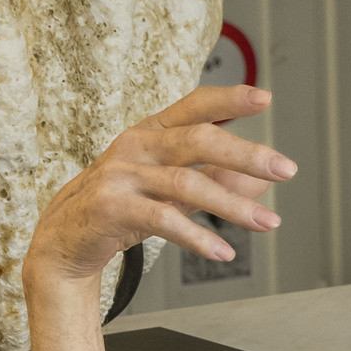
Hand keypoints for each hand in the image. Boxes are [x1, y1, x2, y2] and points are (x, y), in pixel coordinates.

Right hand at [22, 85, 295, 293]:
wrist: (64, 239)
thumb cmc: (123, 206)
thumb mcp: (172, 190)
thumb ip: (215, 180)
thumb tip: (262, 179)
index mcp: (151, 131)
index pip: (194, 106)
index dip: (229, 99)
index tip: (264, 98)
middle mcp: (136, 144)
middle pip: (198, 139)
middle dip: (246, 154)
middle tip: (286, 169)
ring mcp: (121, 174)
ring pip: (187, 182)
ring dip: (233, 206)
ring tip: (269, 223)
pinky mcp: (111, 207)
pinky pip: (162, 219)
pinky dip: (197, 237)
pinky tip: (223, 252)